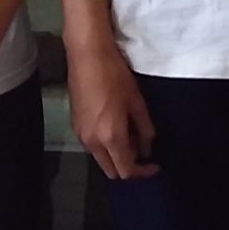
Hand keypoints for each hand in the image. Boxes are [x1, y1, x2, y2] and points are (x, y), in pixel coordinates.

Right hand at [66, 37, 156, 180]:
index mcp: (110, 137)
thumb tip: (147, 149)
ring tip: (130, 135)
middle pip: (111, 170)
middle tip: (143, 151)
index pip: (126, 170)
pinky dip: (105, 145)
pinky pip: (91, 146)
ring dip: (116, 155)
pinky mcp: (74, 125)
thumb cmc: (115, 76)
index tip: (154, 165)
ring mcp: (80, 135)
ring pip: (100, 159)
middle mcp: (92, 142)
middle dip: (128, 166)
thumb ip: (144, 130)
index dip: (143, 172)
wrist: (87, 57)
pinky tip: (114, 127)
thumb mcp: (137, 103)